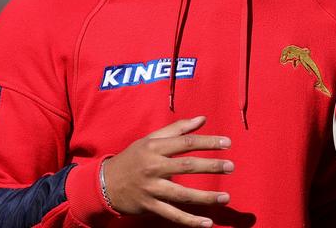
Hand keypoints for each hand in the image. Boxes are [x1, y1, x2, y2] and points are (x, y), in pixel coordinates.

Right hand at [102, 116, 232, 226]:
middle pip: (186, 166)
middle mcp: (153, 167)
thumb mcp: (151, 139)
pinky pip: (172, 215)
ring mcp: (151, 188)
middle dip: (211, 166)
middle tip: (231, 167)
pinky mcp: (149, 206)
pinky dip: (190, 221)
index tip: (227, 143)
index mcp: (155, 147)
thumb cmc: (133, 157)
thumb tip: (203, 119)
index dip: (207, 142)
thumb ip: (178, 129)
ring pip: (182, 194)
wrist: (105, 183)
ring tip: (225, 197)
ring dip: (205, 197)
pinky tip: (207, 223)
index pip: (185, 142)